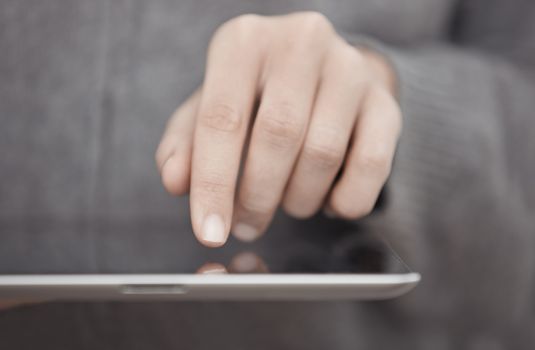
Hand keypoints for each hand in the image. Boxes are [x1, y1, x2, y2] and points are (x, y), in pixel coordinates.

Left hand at [156, 12, 400, 246]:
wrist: (321, 73)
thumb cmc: (257, 96)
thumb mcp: (211, 109)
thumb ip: (186, 144)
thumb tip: (176, 181)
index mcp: (245, 41)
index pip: (223, 119)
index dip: (213, 183)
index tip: (210, 231)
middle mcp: (300, 42)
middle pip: (278, 136)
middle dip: (257, 197)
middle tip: (246, 224)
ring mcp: (349, 69)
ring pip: (323, 154)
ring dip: (298, 200)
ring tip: (285, 203)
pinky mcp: (385, 102)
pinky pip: (370, 165)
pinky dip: (345, 200)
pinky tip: (327, 201)